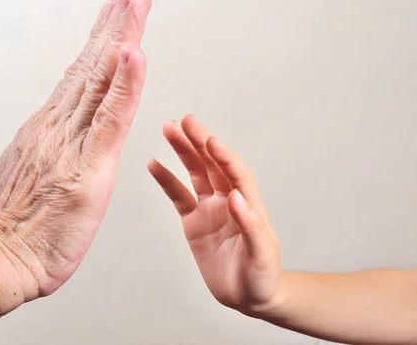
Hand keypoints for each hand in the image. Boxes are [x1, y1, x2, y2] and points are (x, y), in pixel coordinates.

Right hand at [0, 0, 151, 314]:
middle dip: (114, 25)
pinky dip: (124, 84)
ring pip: (101, 82)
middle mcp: (58, 127)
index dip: (100, 42)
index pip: (81, 76)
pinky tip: (133, 54)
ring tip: (135, 3)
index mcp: (49, 129)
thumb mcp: (30, 172)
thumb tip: (57, 131)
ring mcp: (72, 143)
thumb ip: (48, 147)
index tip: (114, 14)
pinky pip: (110, 119)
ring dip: (121, 38)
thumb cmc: (17, 226)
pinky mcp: (88, 167)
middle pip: (92, 67)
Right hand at [148, 115, 280, 314]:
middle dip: (199, 142)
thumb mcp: (261, 254)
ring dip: (182, 151)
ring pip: (194, 173)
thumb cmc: (261, 276)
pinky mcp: (193, 221)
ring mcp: (209, 209)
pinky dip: (166, 180)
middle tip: (185, 121)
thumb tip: (235, 197)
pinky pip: (177, 196)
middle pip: (212, 164)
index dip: (223, 156)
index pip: (235, 173)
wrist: (247, 296)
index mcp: (248, 204)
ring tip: (168, 129)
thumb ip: (251, 225)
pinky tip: (154, 164)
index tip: (209, 140)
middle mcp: (228, 200)